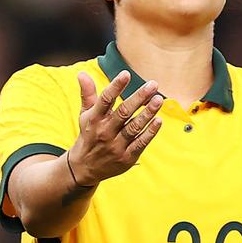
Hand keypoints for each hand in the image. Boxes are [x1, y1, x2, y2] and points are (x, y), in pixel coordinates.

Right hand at [67, 71, 163, 185]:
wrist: (84, 168)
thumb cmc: (89, 135)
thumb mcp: (85, 115)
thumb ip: (88, 94)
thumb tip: (82, 73)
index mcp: (94, 119)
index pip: (105, 100)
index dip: (116, 86)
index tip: (126, 74)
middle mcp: (104, 131)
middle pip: (124, 112)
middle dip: (139, 97)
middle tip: (153, 84)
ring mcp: (116, 145)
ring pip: (134, 127)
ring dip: (148, 113)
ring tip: (159, 99)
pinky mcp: (126, 157)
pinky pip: (140, 143)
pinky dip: (150, 132)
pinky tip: (159, 120)